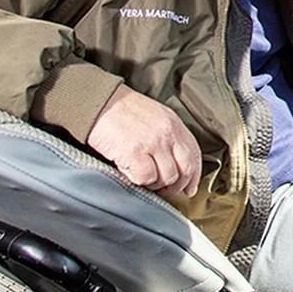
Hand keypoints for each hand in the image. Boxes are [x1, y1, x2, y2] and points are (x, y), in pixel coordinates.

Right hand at [87, 85, 202, 197]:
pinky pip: (146, 178)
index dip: (194, 176)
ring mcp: (152, 143)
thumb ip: (168, 137)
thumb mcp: (155, 116)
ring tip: (143, 178)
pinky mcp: (134, 152)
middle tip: (165, 190)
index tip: (189, 188)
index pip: (194, 154)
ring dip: (155, 184)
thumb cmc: (122, 110)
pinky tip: (131, 173)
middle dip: (177, 185)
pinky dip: (139, 181)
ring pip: (166, 177)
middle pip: (185, 169)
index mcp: (173, 123)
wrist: (99, 101)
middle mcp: (167, 133)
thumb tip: (175, 163)